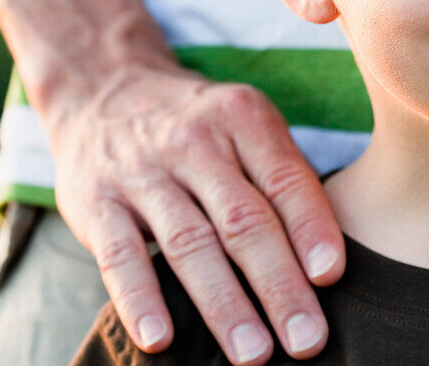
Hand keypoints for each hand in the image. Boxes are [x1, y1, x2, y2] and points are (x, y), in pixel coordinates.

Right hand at [48, 63, 343, 364]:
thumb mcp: (245, 125)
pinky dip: (141, 299)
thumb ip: (283, 178)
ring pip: (190, 244)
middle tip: (306, 339)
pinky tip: (162, 340)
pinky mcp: (96, 201)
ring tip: (253, 353)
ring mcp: (142, 171)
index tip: (332, 277)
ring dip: (224, 304)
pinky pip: (120, 255)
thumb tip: (329, 261)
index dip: (311, 229)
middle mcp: (195, 142)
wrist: (104, 89)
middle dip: (279, 285)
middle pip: (244, 221)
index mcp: (243, 118)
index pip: (285, 180)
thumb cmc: (200, 126)